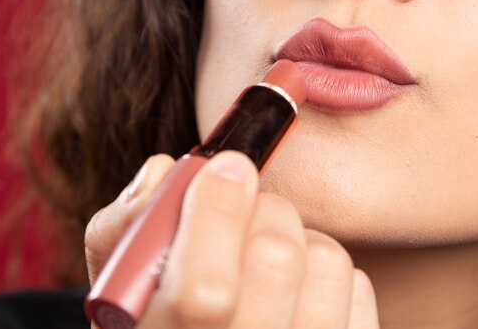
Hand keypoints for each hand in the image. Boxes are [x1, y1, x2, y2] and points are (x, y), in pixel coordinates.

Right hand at [85, 151, 379, 328]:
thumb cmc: (163, 313)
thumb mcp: (120, 284)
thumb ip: (123, 228)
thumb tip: (165, 172)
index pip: (204, 294)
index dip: (217, 214)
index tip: (227, 165)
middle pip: (276, 259)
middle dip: (263, 209)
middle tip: (248, 206)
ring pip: (326, 260)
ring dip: (298, 238)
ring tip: (268, 255)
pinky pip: (357, 285)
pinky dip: (325, 270)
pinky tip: (297, 288)